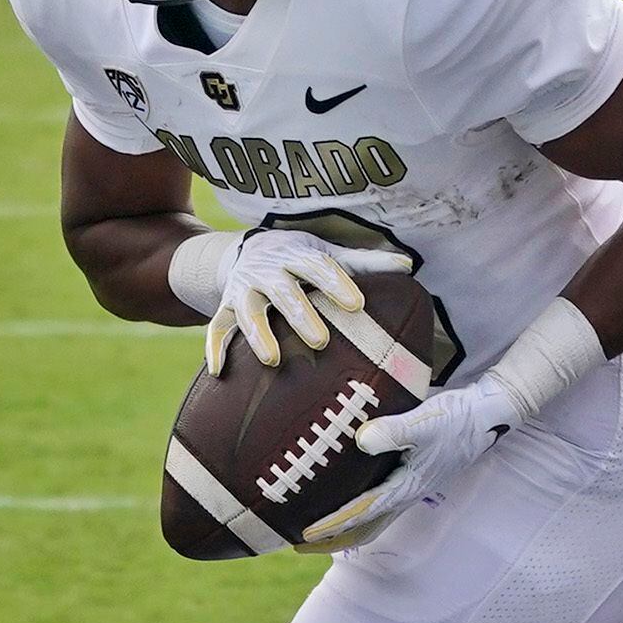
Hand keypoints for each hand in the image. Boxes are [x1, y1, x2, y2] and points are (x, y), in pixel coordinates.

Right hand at [202, 229, 412, 372]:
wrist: (249, 250)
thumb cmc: (301, 260)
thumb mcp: (328, 253)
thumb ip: (366, 264)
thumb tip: (408, 266)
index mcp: (297, 255)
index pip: (318, 266)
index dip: (336, 284)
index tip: (357, 304)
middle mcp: (268, 271)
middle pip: (283, 291)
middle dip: (300, 314)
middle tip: (321, 341)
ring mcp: (244, 290)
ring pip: (247, 311)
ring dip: (258, 334)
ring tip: (272, 360)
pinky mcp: (226, 308)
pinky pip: (216, 328)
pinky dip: (214, 348)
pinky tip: (218, 372)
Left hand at [303, 375, 521, 549]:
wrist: (487, 415)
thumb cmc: (456, 418)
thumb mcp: (425, 421)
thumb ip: (393, 430)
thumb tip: (361, 440)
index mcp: (406, 486)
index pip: (361, 512)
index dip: (332, 523)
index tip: (305, 533)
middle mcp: (406, 493)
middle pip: (364, 527)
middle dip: (333, 538)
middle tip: (299, 544)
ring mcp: (410, 487)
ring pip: (372, 519)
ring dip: (345, 529)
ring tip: (317, 533)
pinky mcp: (412, 476)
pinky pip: (380, 504)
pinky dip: (359, 513)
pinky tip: (347, 502)